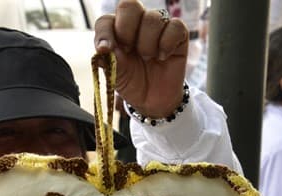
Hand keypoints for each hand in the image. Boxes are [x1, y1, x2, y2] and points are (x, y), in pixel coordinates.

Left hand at [94, 0, 188, 118]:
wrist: (154, 100)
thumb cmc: (133, 83)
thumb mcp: (116, 75)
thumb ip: (109, 60)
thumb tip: (103, 50)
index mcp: (116, 30)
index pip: (106, 20)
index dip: (104, 33)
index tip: (106, 50)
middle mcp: (136, 24)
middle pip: (129, 6)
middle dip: (127, 30)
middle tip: (129, 50)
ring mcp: (158, 27)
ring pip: (153, 18)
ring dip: (148, 43)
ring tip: (148, 58)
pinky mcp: (178, 34)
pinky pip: (175, 26)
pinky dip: (167, 44)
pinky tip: (163, 57)